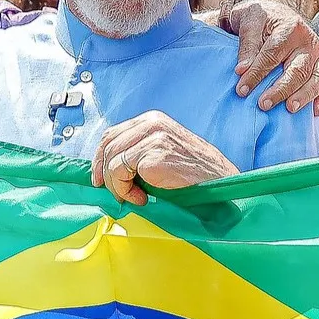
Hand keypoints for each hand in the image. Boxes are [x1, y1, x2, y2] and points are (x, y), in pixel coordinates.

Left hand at [89, 111, 236, 205]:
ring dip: (117, 186)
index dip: (100, 158)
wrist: (219, 183)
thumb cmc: (193, 174)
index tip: (99, 180)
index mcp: (152, 120)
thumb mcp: (163, 152)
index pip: (111, 134)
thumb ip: (139, 151)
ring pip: (111, 161)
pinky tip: (142, 198)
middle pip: (108, 146)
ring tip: (136, 197)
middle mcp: (151, 123)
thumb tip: (106, 168)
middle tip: (117, 194)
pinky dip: (125, 190)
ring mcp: (153, 136)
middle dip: (105, 174)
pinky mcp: (153, 153)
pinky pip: (120, 173)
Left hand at [219, 0, 318, 112]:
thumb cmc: (260, 20)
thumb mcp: (249, 24)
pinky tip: (315, 111)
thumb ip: (247, 46)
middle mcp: (308, 40)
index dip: (256, 74)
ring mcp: (318, 53)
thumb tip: (242, 70)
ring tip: (290, 108)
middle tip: (263, 104)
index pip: (272, 55)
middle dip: (281, 89)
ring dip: (304, 95)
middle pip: (297, 68)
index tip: (242, 89)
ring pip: (316, 77)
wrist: (275, 14)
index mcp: (290, 27)